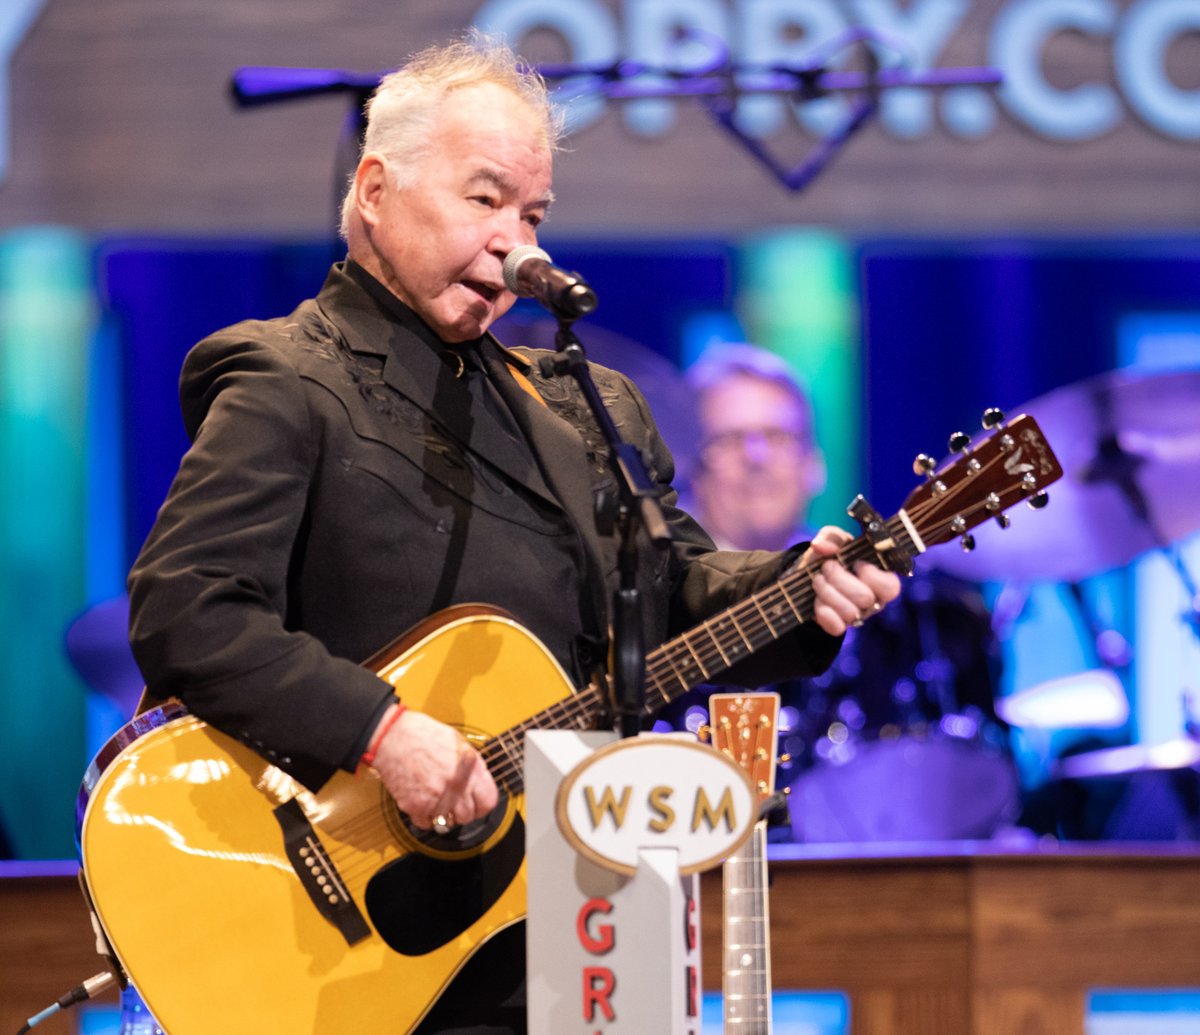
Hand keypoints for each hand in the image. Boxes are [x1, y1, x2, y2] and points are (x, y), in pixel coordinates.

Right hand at [366, 706, 498, 829]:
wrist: (392, 736)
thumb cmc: (422, 734)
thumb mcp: (458, 742)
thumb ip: (472, 764)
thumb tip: (479, 780)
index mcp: (469, 768)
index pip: (488, 802)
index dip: (482, 803)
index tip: (477, 803)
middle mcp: (455, 785)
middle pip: (468, 816)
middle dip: (463, 810)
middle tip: (455, 801)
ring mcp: (436, 797)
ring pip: (448, 822)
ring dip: (444, 814)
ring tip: (437, 798)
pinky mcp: (416, 806)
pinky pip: (426, 823)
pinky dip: (425, 816)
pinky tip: (423, 801)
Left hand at [800, 525, 902, 636]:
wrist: (808, 576)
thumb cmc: (830, 556)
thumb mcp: (833, 541)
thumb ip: (831, 537)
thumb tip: (821, 546)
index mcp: (881, 578)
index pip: (891, 586)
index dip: (871, 574)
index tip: (854, 563)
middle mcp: (874, 600)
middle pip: (865, 598)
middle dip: (839, 578)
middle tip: (827, 567)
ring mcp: (858, 615)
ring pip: (850, 612)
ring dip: (827, 592)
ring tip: (817, 580)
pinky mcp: (841, 626)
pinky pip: (837, 627)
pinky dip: (823, 612)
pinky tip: (817, 600)